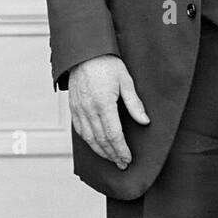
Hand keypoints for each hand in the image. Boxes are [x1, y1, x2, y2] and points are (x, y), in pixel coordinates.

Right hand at [67, 55, 149, 169]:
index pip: (113, 134)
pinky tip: (96, 146)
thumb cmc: (107, 64)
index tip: (128, 158)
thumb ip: (134, 103)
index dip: (121, 149)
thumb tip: (145, 121)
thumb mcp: (126, 80)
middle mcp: (89, 109)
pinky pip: (80, 130)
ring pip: (89, 138)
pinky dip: (89, 142)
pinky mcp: (73, 108)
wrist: (84, 52)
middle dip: (113, 154)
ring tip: (111, 159)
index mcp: (104, 103)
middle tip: (122, 164)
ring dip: (100, 151)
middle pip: (101, 139)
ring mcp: (79, 109)